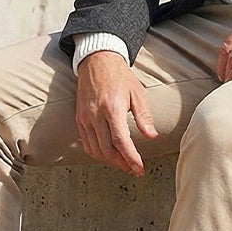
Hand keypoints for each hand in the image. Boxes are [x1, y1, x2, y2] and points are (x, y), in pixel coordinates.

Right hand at [75, 51, 157, 176]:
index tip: (139, 168)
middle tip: (135, 170)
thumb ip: (144, 116)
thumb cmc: (120, 76)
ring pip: (95, 150)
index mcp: (112, 108)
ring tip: (124, 164)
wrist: (97, 61)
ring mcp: (85, 117)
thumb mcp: (138, 93)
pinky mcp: (79, 118)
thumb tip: (152, 136)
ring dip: (110, 161)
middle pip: (107, 150)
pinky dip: (97, 153)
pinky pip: (86, 143)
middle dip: (122, 164)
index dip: (131, 158)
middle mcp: (96, 115)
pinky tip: (109, 155)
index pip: (121, 141)